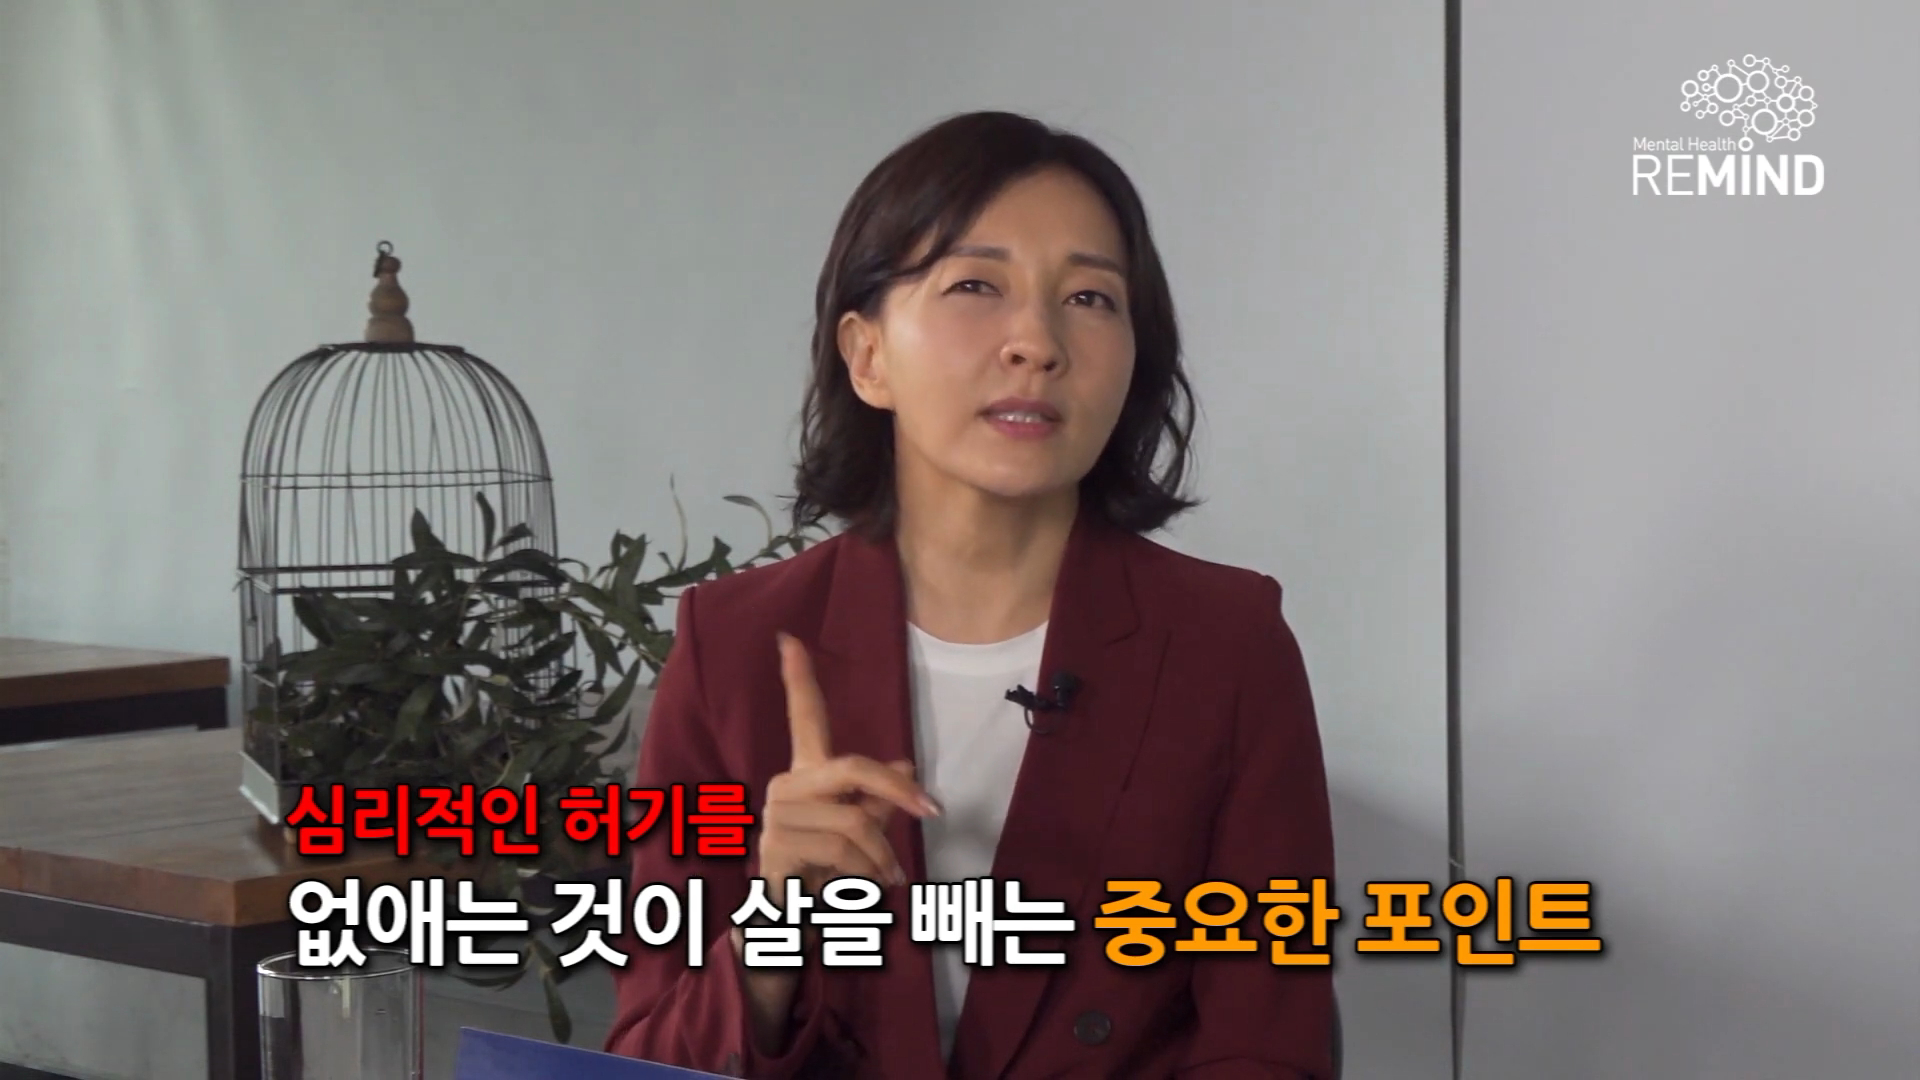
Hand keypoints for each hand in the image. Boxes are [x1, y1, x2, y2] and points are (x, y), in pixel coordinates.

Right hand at [756, 632, 939, 903]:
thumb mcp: (859, 833)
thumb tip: (905, 764)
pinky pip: (842, 852)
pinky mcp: (776, 847)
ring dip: (882, 856)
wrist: (787, 923)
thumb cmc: (825, 872)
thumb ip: (878, 801)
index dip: (797, 678)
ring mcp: (777, 816)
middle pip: (853, 767)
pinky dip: (867, 873)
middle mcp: (787, 785)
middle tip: (933, 811)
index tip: (789, 638)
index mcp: (807, 774)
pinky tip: (867, 888)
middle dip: (898, 790)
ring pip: (855, 823)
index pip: (803, 718)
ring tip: (886, 878)